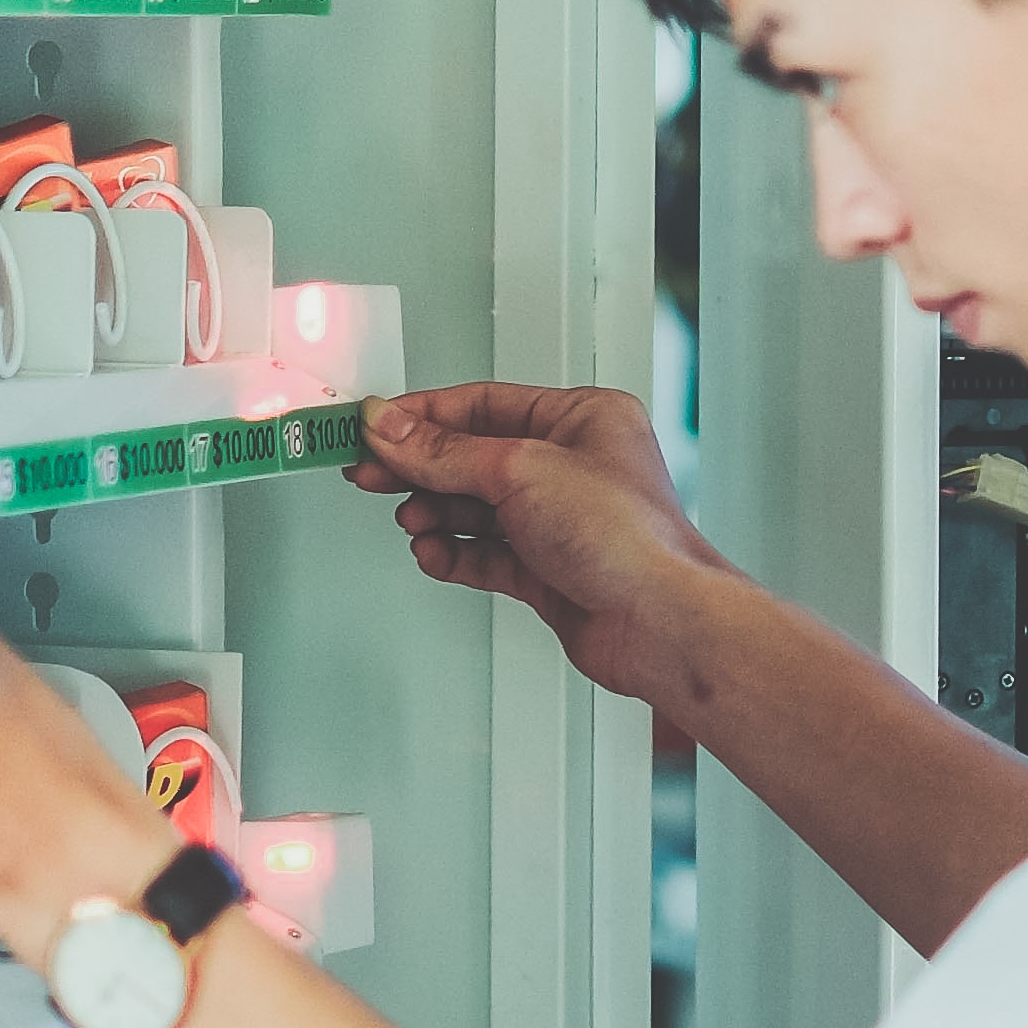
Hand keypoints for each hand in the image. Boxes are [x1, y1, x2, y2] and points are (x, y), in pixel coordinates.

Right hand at [349, 385, 737, 717]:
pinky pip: (485, 554)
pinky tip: (433, 553)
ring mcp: (560, 520)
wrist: (657, 622)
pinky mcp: (549, 570)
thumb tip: (391, 427)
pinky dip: (454, 553)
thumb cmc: (628, 538)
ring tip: (411, 520)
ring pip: (476, 508)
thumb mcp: (518, 471)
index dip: (422, 416)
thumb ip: (444, 451)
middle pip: (473, 456)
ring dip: (435, 513)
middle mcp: (573, 465)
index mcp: (582, 418)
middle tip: (369, 472)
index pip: (484, 404)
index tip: (373, 425)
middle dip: (419, 468)